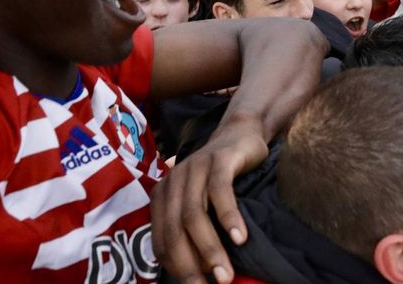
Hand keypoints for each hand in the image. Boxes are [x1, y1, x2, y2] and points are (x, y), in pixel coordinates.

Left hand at [151, 119, 269, 283]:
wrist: (241, 133)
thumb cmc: (222, 177)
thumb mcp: (201, 201)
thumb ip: (193, 227)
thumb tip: (198, 272)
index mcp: (162, 196)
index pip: (162, 241)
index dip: (176, 268)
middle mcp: (172, 182)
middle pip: (175, 230)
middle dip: (191, 265)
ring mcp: (194, 169)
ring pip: (195, 215)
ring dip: (211, 249)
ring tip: (225, 274)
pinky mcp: (218, 160)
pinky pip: (220, 192)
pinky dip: (229, 218)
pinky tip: (240, 239)